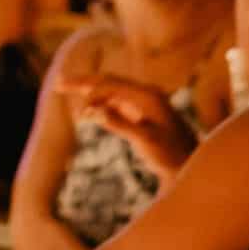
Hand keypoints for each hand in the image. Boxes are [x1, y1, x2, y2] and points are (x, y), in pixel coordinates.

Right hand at [57, 76, 193, 179]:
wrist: (190, 167)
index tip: (62, 90)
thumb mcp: (144, 141)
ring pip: (112, 92)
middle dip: (83, 83)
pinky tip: (91, 112)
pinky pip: (118, 102)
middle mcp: (146, 95)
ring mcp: (145, 103)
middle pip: (109, 82)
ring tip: (70, 101)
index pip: (109, 83)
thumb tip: (91, 112)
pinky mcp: (144, 114)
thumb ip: (118, 124)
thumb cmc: (170, 155)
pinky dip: (102, 105)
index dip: (84, 86)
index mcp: (146, 96)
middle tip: (58, 84)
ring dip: (92, 95)